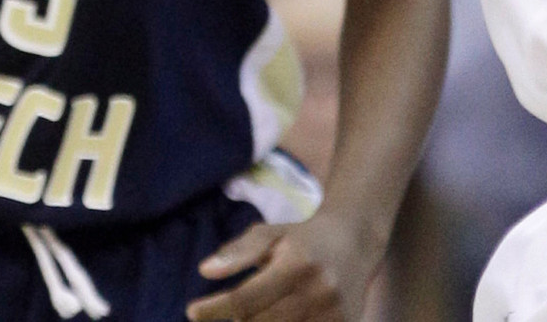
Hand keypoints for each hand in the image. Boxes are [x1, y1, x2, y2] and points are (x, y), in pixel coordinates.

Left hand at [185, 208, 377, 321]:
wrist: (354, 242)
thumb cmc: (301, 238)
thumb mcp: (269, 233)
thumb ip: (238, 252)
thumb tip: (205, 271)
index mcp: (296, 264)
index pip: (245, 299)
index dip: (214, 309)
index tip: (192, 312)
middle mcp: (318, 292)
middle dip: (238, 320)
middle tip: (230, 311)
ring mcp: (334, 314)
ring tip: (250, 315)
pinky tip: (277, 318)